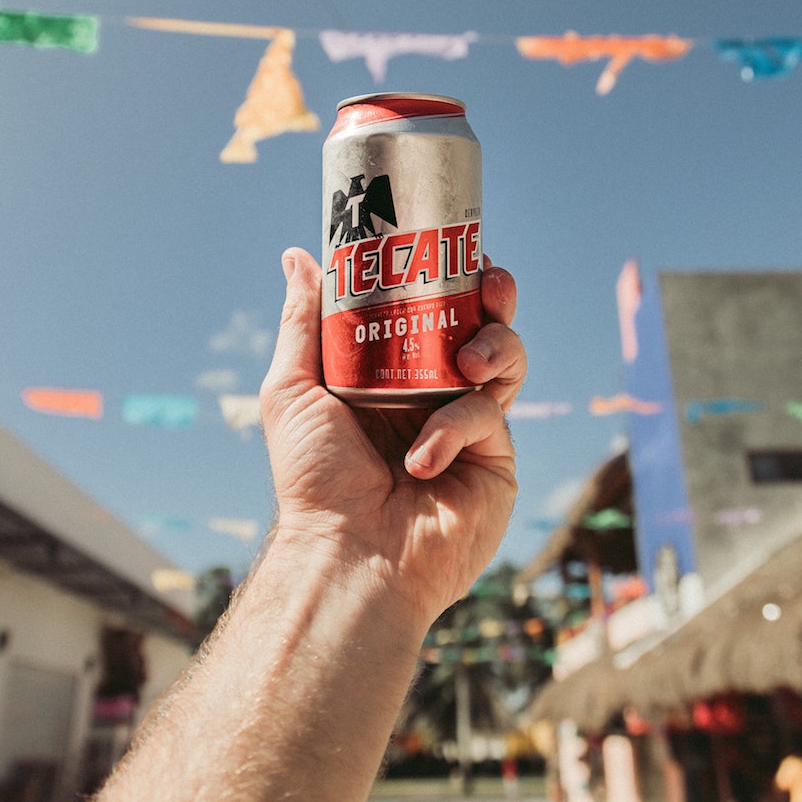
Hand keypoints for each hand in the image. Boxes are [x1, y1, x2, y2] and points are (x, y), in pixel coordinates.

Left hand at [260, 248, 525, 626]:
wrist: (349, 554)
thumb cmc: (314, 479)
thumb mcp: (294, 390)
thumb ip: (304, 321)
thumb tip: (299, 254)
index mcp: (392, 375)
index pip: (431, 310)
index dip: (448, 276)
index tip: (450, 247)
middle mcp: (435, 395)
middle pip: (480, 325)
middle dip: (493, 296)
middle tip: (489, 282)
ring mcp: (469, 427)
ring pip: (507, 361)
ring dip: (496, 345)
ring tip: (468, 363)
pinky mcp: (495, 460)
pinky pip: (490, 416)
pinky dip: (456, 427)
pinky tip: (423, 459)